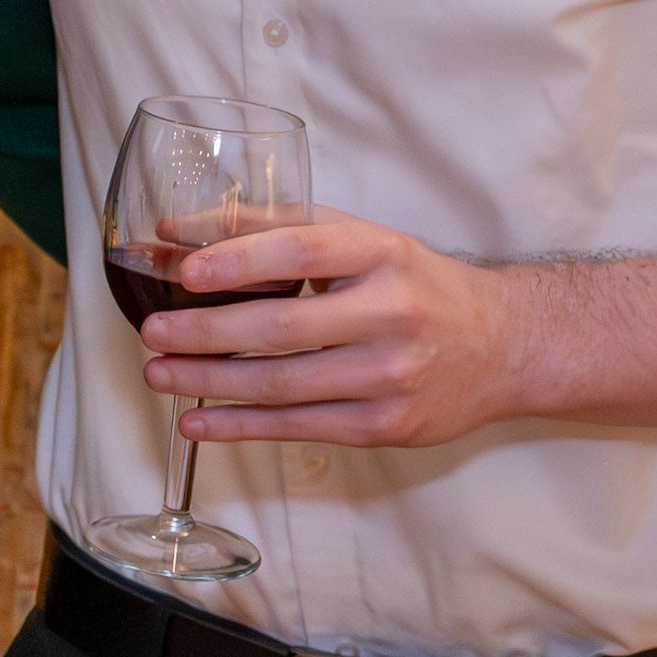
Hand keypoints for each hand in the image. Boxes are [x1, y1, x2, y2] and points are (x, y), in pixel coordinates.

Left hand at [138, 211, 532, 447]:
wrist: (504, 345)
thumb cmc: (414, 283)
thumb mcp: (359, 239)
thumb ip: (273, 227)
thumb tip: (176, 229)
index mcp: (382, 253)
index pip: (302, 251)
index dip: (239, 259)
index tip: (184, 271)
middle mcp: (391, 314)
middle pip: (282, 326)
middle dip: (206, 333)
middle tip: (151, 333)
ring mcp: (390, 377)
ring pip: (283, 385)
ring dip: (210, 383)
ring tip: (158, 374)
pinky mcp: (387, 427)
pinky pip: (300, 428)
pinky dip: (241, 426)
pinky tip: (198, 421)